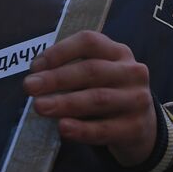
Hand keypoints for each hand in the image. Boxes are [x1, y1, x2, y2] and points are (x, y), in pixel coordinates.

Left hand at [23, 31, 156, 167]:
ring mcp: (137, 100)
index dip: (60, 51)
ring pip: (98, 98)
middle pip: (91, 70)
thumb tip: (36, 77)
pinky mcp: (135, 127)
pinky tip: (63, 127)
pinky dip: (81, 129)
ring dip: (65, 102)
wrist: (142, 127)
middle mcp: (131, 72)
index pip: (89, 42)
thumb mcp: (97, 76)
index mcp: (118, 52)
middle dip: (57, 79)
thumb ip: (71, 72)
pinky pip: (104, 129)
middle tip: (30, 87)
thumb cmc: (109, 95)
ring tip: (40, 106)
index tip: (35, 66)